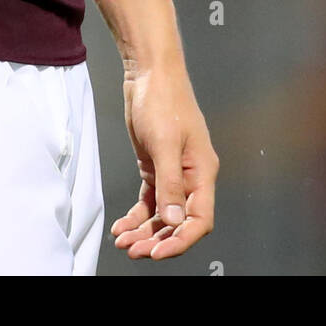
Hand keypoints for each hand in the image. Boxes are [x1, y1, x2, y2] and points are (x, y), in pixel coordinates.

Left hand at [111, 66, 218, 260]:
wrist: (148, 73)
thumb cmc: (163, 99)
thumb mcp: (165, 143)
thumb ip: (171, 184)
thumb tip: (175, 220)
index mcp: (202, 172)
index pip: (199, 219)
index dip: (181, 240)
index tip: (159, 252)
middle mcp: (190, 176)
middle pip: (179, 221)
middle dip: (157, 240)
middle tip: (134, 250)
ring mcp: (173, 172)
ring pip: (162, 214)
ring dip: (144, 231)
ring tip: (124, 241)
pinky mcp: (155, 167)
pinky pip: (150, 201)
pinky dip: (137, 215)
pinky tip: (123, 225)